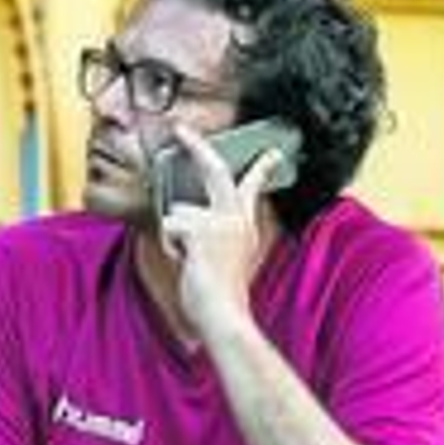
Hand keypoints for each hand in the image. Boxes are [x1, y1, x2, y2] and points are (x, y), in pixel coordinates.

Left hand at [160, 123, 281, 339]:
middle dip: (196, 146)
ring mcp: (219, 221)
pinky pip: (170, 228)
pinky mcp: (201, 228)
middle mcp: (235, 217)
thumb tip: (185, 220)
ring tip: (190, 263)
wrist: (224, 315)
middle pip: (215, 170)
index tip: (273, 153)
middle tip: (181, 129)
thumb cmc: (222, 297)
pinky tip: (187, 264)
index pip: (254, 188)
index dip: (262, 167)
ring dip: (174, 238)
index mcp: (245, 225)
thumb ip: (212, 238)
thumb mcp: (224, 260)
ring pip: (177, 212)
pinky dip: (171, 248)